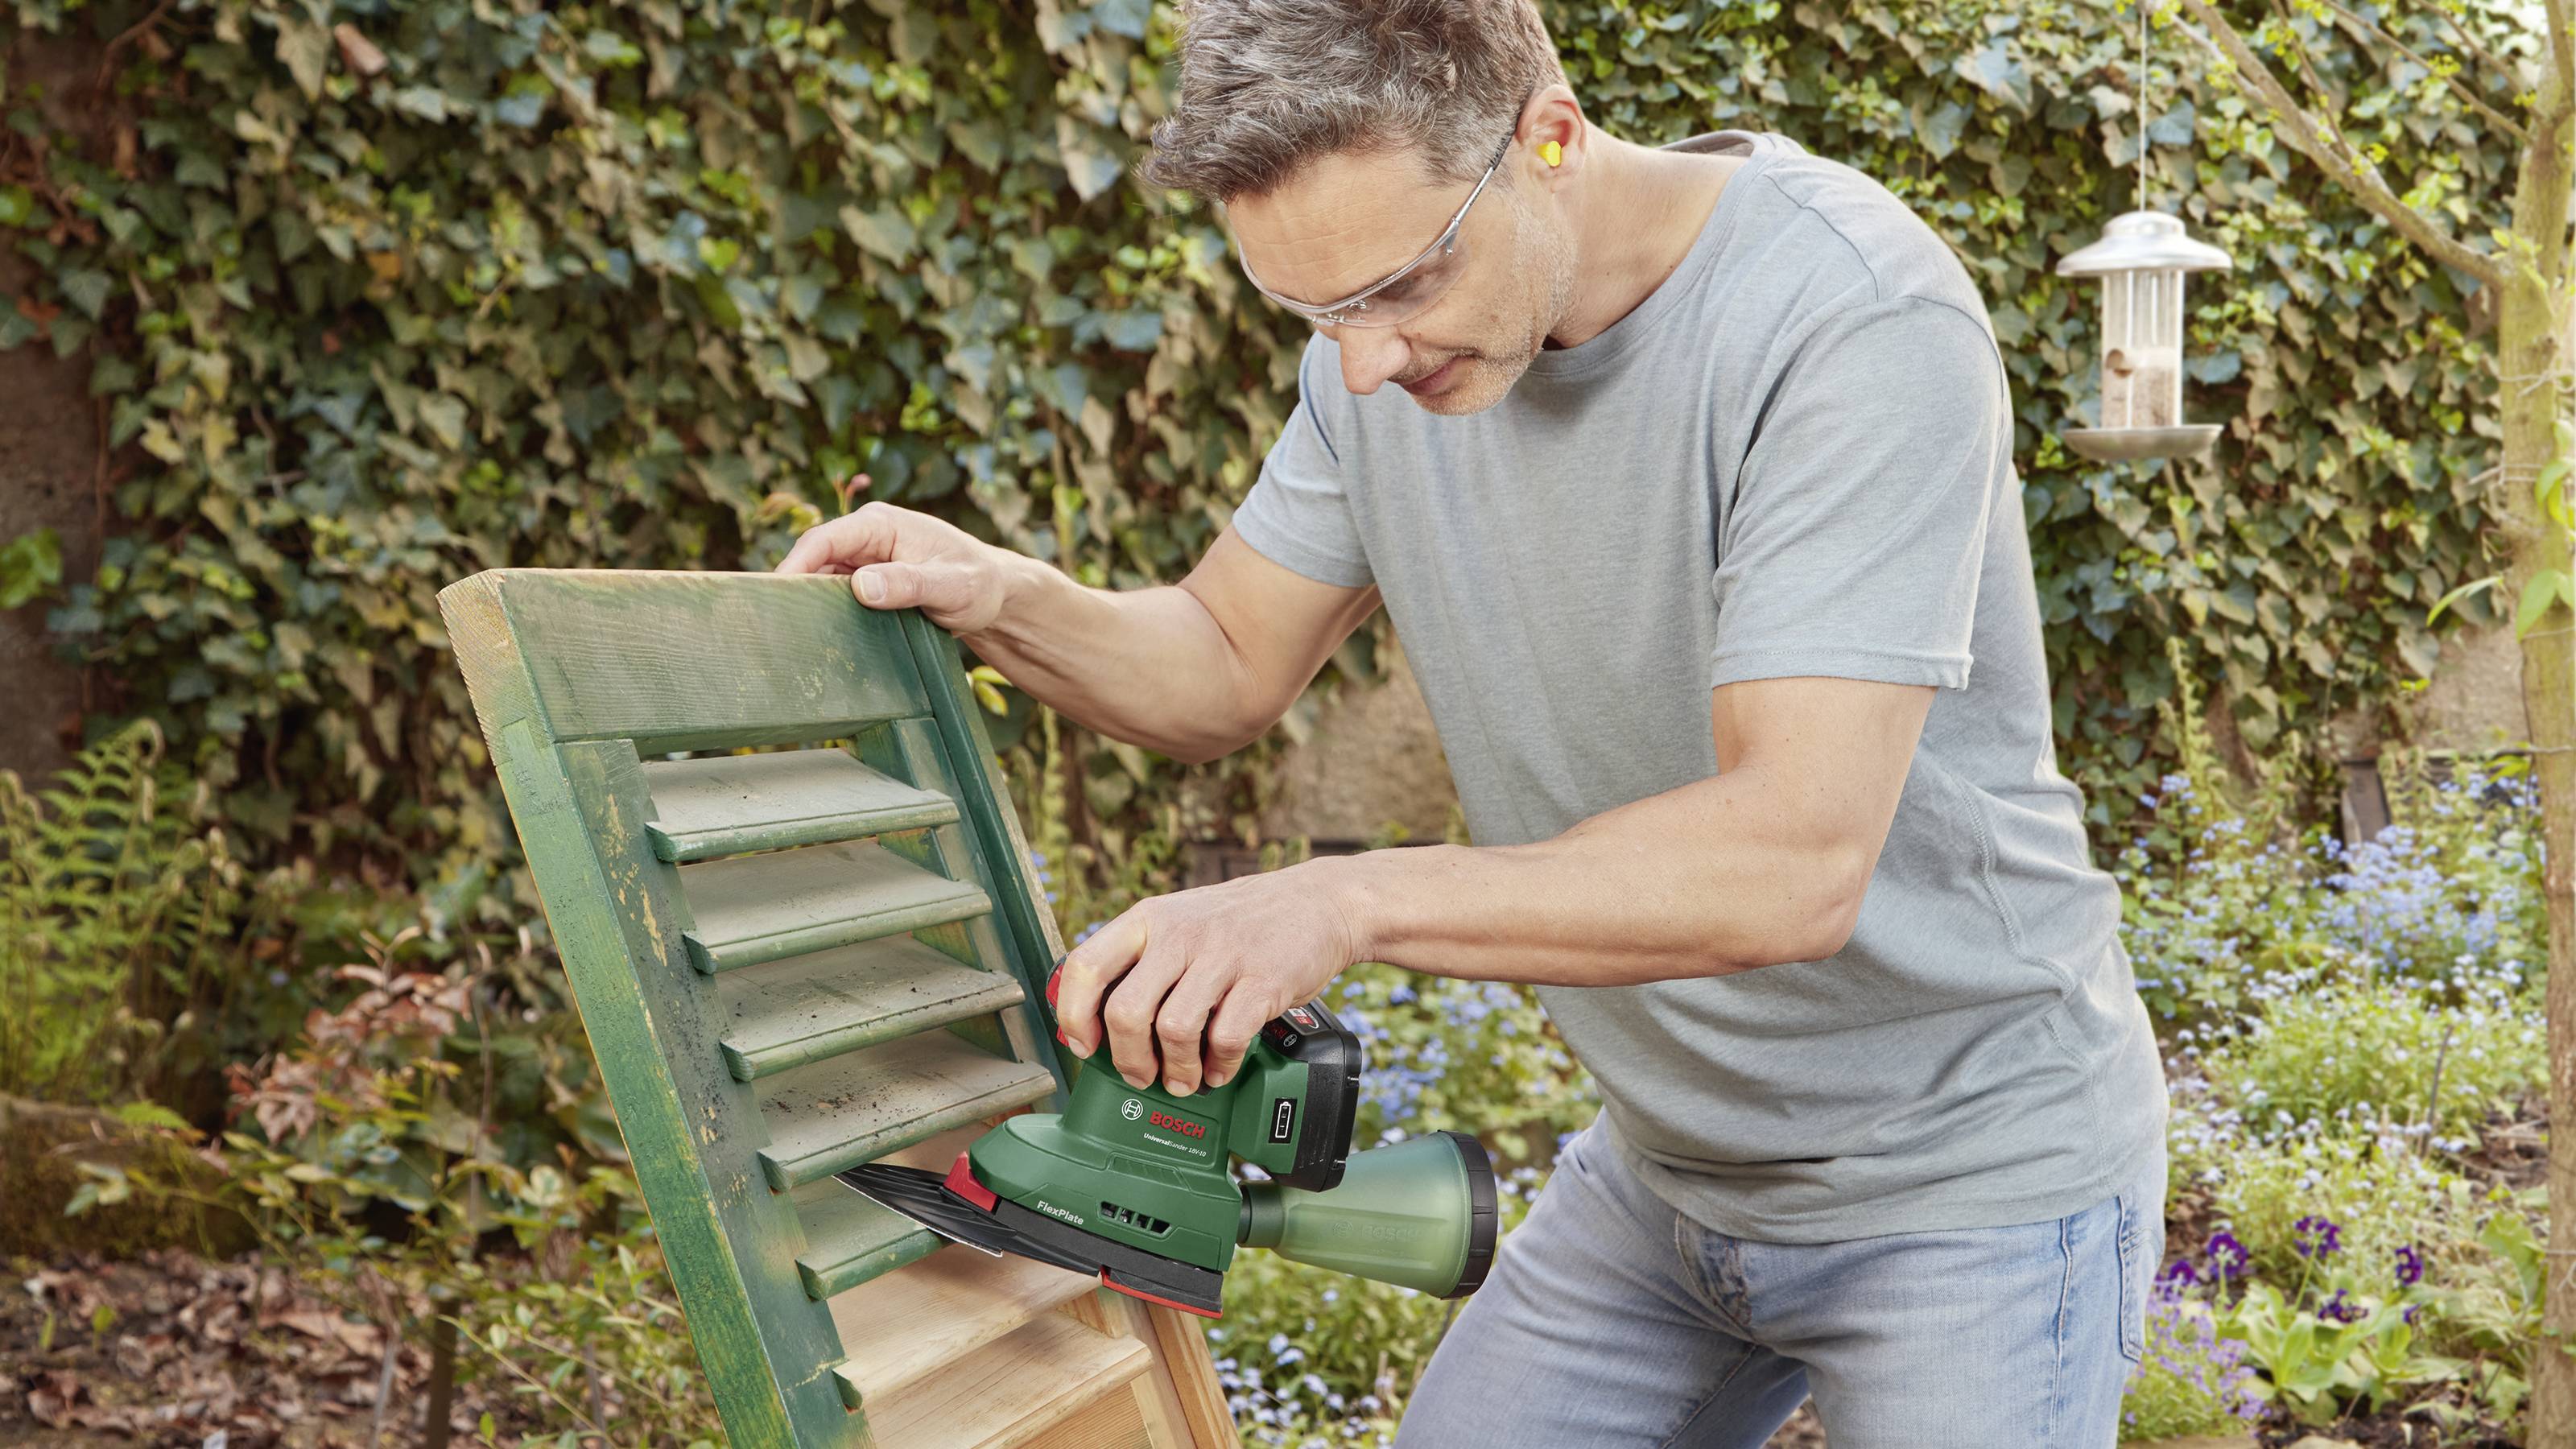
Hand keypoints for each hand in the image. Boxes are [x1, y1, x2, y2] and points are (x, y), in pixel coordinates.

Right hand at [775, 488, 1016, 635]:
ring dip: (808, 606)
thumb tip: (862, 587)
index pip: (825, 539)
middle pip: (814, 561)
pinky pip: (834, 598)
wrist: (996, 596)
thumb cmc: (979, 584)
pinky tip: (816, 639)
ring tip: (789, 637)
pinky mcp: (865, 584)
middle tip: (769, 624)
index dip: (795, 565)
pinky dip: (824, 615)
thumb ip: (909, 585)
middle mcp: (865, 538)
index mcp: (881, 525)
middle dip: (793, 588)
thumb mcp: (951, 587)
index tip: (773, 594)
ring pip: (820, 582)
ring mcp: (863, 561)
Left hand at [1052, 859, 1365, 1096]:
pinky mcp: (1263, 980)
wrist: (1319, 902)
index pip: (1086, 966)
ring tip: (1183, 1079)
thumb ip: (1143, 961)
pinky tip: (1219, 1069)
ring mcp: (1223, 955)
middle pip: (1126, 1011)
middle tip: (1140, 1075)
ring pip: (1174, 1030)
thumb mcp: (1181, 921)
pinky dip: (1219, 1066)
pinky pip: (1227, 1038)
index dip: (1074, 1015)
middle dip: (1128, 1059)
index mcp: (1149, 918)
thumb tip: (1099, 1022)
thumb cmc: (1242, 922)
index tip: (1083, 1045)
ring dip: (1176, 1069)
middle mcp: (1180, 933)